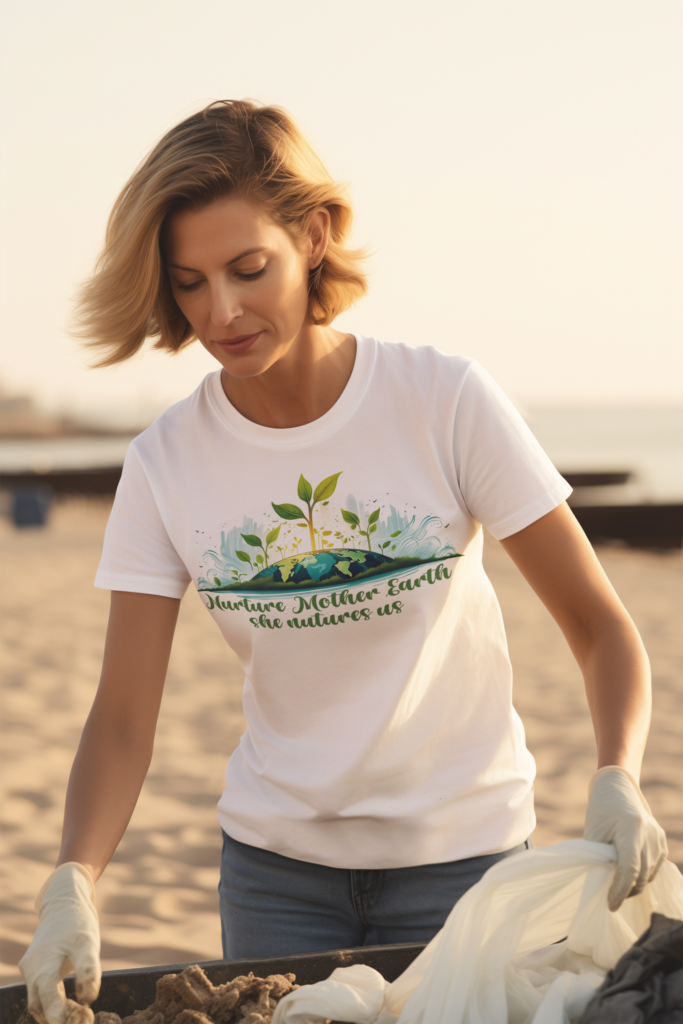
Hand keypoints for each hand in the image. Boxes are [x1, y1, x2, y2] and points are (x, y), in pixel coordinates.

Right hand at [19, 863, 99, 1023]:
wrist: (64, 902)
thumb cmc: (77, 922)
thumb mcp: (88, 943)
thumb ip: (89, 970)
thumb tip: (88, 999)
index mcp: (44, 965)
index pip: (47, 1000)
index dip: (62, 1015)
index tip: (84, 1019)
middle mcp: (31, 971)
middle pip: (40, 1006)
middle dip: (60, 1018)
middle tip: (86, 1018)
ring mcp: (29, 970)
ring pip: (37, 1002)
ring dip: (55, 1013)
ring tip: (80, 1014)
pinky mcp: (33, 969)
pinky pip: (38, 992)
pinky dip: (51, 1003)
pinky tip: (68, 1005)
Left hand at [584, 766, 667, 911]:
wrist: (618, 790)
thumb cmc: (601, 811)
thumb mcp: (594, 832)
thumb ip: (599, 857)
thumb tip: (603, 886)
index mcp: (631, 828)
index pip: (629, 867)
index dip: (620, 889)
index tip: (610, 905)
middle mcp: (650, 834)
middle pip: (641, 875)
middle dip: (626, 890)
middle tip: (610, 898)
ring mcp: (659, 838)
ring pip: (649, 875)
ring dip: (634, 884)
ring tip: (618, 885)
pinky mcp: (662, 842)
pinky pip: (655, 868)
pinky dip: (643, 876)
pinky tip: (630, 874)